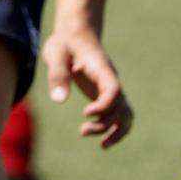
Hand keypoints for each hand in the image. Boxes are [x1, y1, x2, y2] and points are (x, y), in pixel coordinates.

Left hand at [42, 17, 132, 148]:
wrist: (75, 34)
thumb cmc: (65, 42)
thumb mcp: (56, 53)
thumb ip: (57, 74)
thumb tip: (59, 100)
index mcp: (101, 68)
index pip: (114, 90)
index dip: (103, 106)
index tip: (85, 113)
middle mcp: (110, 80)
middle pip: (120, 106)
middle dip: (105, 124)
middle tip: (82, 130)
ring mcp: (109, 88)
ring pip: (125, 113)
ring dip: (116, 130)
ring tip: (102, 146)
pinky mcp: (105, 94)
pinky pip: (119, 113)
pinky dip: (116, 128)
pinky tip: (105, 140)